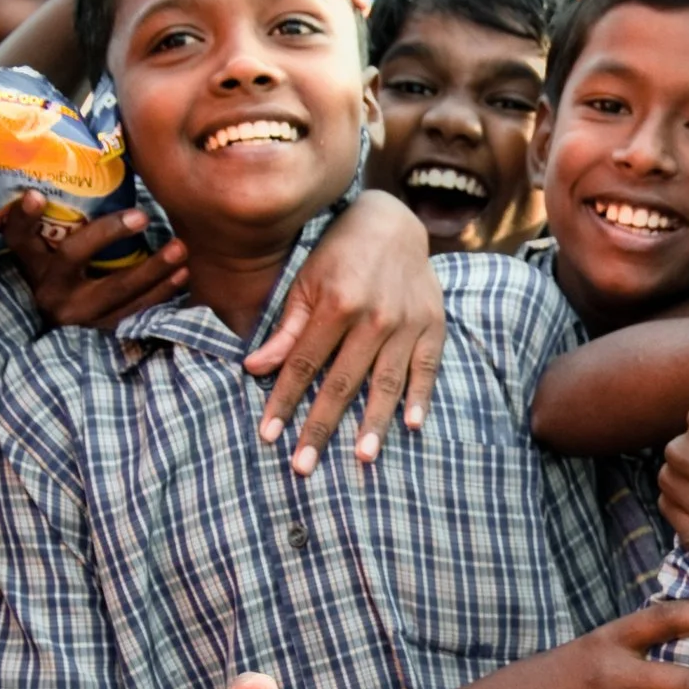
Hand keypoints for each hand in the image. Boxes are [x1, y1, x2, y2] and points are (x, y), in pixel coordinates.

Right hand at [0, 190, 186, 328]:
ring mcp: (78, 314)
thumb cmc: (58, 273)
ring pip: (116, 289)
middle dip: (109, 234)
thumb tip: (69, 173)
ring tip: (179, 248)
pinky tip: (183, 274)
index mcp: (33, 265)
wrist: (64, 324)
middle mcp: (51, 289)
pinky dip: (162, 292)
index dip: (24, 219)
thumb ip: (53, 221)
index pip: (19, 239)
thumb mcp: (47, 251)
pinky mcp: (104, 328)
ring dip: (152, 269)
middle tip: (143, 215)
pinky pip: (137, 310)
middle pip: (74, 256)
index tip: (35, 196)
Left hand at [241, 191, 443, 473]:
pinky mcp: (433, 326)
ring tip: (363, 458)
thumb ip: (286, 328)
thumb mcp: (305, 282)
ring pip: (386, 383)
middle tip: (304, 466)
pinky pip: (427, 368)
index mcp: (336, 303)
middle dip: (320, 427)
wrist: (393, 222)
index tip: (268, 435)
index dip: (284, 400)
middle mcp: (373, 317)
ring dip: (373, 423)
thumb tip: (255, 367)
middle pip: (342, 383)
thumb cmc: (339, 254)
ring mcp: (407, 323)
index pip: (304, 363)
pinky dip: (420, 396)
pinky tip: (411, 425)